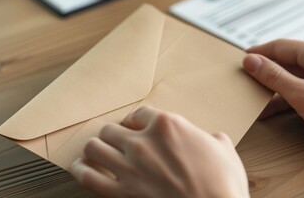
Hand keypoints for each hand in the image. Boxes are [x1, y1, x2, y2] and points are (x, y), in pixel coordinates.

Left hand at [71, 106, 248, 197]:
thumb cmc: (223, 184)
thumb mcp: (224, 150)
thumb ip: (212, 138)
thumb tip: (212, 139)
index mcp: (167, 125)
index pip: (139, 113)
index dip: (136, 120)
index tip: (135, 125)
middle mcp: (143, 142)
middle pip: (112, 128)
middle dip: (115, 134)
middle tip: (117, 140)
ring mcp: (130, 167)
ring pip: (95, 147)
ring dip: (95, 147)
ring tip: (97, 150)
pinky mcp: (122, 193)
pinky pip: (88, 177)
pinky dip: (80, 169)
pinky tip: (80, 166)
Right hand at [243, 39, 303, 156]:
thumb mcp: (302, 94)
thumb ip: (274, 77)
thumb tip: (252, 61)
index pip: (280, 46)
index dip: (259, 52)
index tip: (242, 58)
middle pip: (290, 61)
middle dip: (268, 72)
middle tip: (247, 80)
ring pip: (300, 76)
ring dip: (280, 87)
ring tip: (259, 99)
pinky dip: (295, 96)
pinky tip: (281, 107)